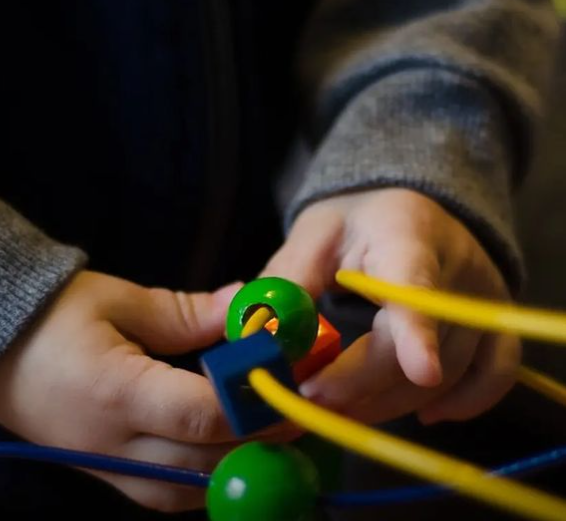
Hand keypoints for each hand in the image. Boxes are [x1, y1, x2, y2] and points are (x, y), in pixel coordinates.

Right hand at [0, 270, 294, 511]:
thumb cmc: (49, 313)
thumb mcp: (118, 300)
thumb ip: (187, 313)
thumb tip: (247, 307)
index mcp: (116, 393)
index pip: (205, 414)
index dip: (259, 404)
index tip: (297, 384)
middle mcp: (112, 444)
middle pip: (206, 460)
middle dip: (263, 440)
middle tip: (302, 410)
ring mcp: (104, 468)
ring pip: (188, 490)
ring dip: (237, 468)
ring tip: (272, 434)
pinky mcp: (101, 475)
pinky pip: (164, 494)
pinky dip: (203, 479)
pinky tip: (225, 454)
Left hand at [262, 188, 520, 424]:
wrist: (408, 210)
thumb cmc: (354, 222)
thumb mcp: (313, 237)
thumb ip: (286, 281)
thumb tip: (254, 333)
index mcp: (406, 235)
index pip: (415, 284)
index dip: (417, 331)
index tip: (422, 372)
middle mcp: (457, 269)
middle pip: (418, 342)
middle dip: (362, 382)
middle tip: (310, 401)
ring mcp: (482, 299)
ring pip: (449, 371)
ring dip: (391, 402)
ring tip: (339, 412)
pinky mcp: (492, 322)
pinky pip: (495, 373)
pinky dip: (465, 402)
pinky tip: (424, 415)